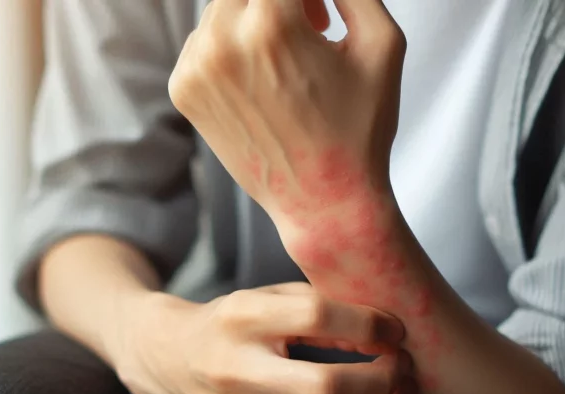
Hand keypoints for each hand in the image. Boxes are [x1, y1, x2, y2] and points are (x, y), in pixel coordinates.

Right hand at [116, 283, 413, 393]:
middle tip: (401, 366)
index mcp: (241, 319)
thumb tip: (387, 334)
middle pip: (326, 388)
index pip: (315, 316)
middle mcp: (237, 372)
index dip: (369, 323)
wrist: (167, 360)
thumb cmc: (231, 323)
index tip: (394, 330)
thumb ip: (321, 305)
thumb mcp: (265, 296)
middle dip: (383, 378)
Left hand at [169, 0, 406, 234]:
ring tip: (291, 57)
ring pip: (223, 8)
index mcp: (271, 24)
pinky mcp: (183, 91)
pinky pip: (203, 41)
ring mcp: (195, 69)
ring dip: (256, 17)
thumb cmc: (361, 128)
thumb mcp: (381, 43)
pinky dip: (231, 46)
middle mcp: (222, 42)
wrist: (324, 202)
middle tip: (315, 24)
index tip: (322, 13)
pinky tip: (265, 80)